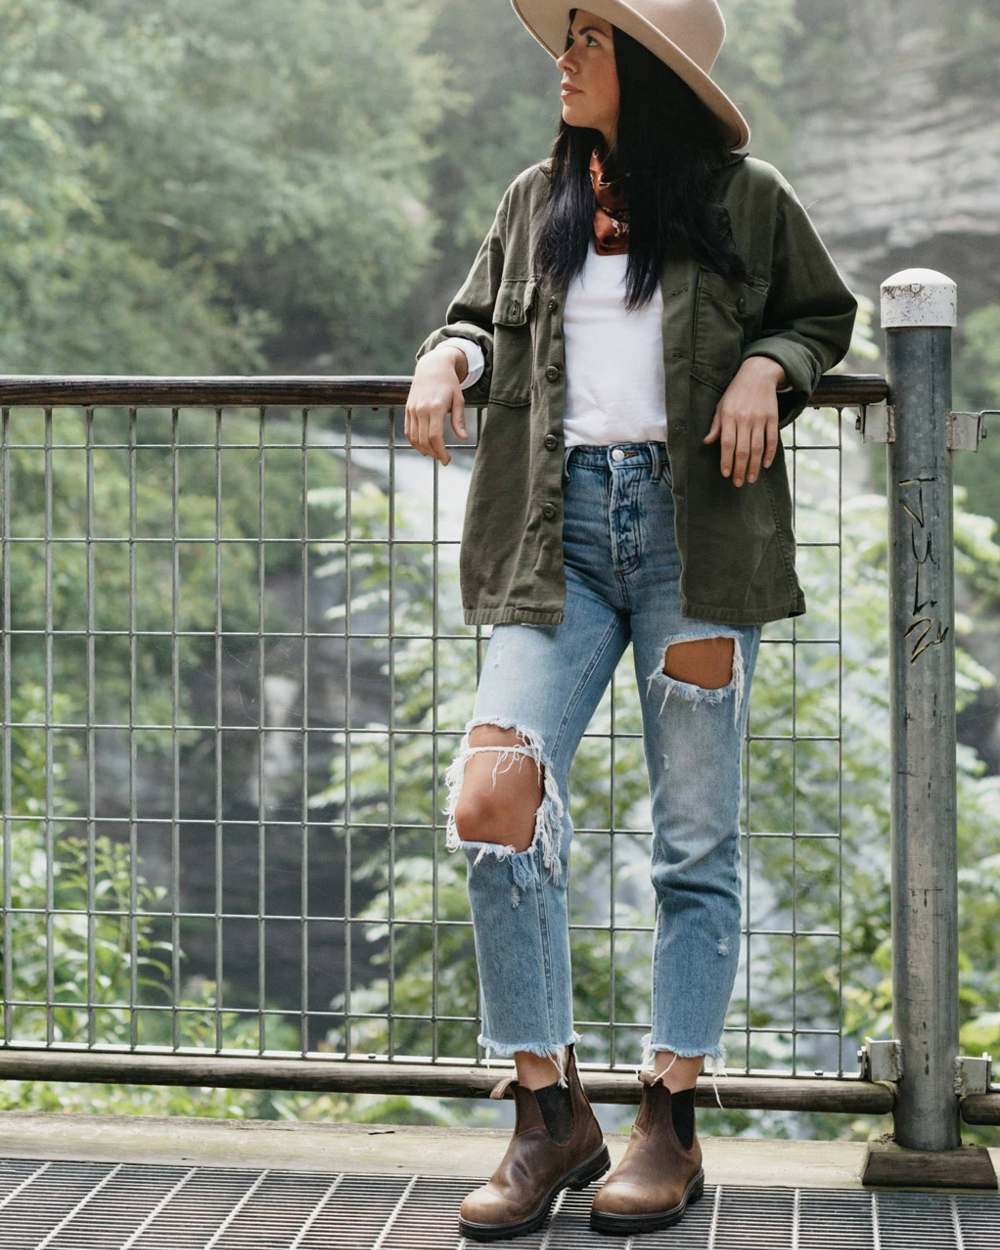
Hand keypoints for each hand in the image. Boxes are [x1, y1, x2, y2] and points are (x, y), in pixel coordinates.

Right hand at [404, 345, 468, 465]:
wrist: (432, 366)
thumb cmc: (449, 383)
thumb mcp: (458, 399)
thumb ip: (459, 420)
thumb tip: (463, 438)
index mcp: (436, 407)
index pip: (435, 436)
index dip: (440, 451)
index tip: (447, 459)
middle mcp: (421, 409)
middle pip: (424, 440)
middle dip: (433, 453)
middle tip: (443, 459)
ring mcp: (412, 409)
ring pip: (414, 437)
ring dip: (423, 449)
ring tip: (434, 454)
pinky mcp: (407, 409)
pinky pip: (408, 431)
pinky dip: (414, 442)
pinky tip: (423, 446)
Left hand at [702, 356, 784, 485]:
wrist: (758, 374)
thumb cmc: (735, 392)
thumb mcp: (721, 406)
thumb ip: (716, 425)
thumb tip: (707, 442)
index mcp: (729, 416)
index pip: (727, 444)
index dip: (726, 460)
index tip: (726, 474)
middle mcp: (745, 419)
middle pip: (743, 449)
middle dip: (740, 469)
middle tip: (738, 483)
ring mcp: (760, 418)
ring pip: (758, 447)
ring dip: (755, 466)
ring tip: (751, 479)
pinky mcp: (772, 417)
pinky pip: (772, 439)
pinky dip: (770, 453)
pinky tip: (765, 464)